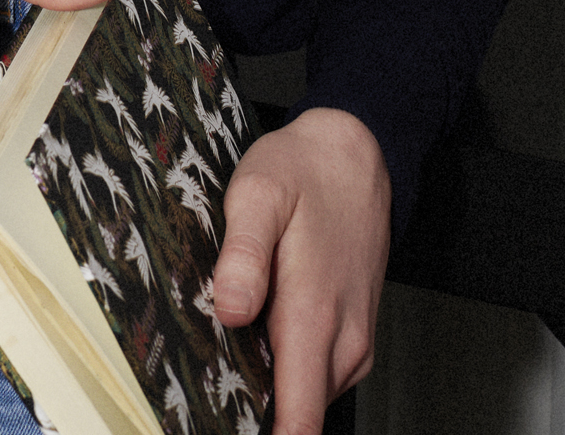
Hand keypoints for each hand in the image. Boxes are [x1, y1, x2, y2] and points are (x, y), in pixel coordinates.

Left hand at [211, 107, 390, 429]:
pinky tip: (259, 334)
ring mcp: (353, 346)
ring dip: (267, 390)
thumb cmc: (305, 171)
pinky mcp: (353, 342)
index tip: (220, 423)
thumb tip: (229, 310)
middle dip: (250, 411)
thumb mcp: (258, 191)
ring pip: (305, 400)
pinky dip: (286, 371)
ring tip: (230, 345)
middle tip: (208, 371)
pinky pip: (317, 380)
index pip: (298, 422)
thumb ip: (243, 253)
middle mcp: (342, 342)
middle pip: (296, 418)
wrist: (357, 156)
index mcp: (313, 316)